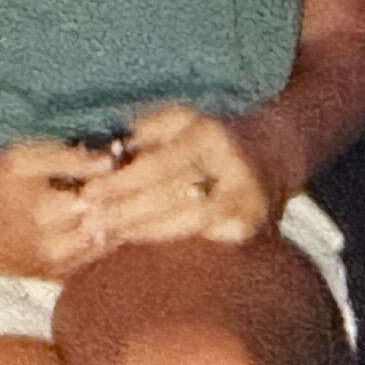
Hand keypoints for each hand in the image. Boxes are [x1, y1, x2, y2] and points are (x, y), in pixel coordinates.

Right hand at [0, 138, 119, 278]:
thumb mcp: (21, 158)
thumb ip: (66, 158)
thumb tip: (111, 159)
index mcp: (47, 211)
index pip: (105, 195)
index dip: (116, 178)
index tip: (118, 164)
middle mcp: (55, 245)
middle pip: (109, 223)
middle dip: (115, 202)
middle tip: (116, 183)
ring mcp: (56, 267)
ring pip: (105, 244)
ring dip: (110, 223)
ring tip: (101, 201)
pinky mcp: (54, 278)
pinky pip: (91, 260)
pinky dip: (97, 240)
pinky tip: (86, 222)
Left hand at [75, 103, 283, 250]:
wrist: (276, 151)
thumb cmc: (213, 132)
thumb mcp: (181, 119)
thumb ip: (143, 133)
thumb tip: (102, 155)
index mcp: (210, 135)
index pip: (158, 165)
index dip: (122, 182)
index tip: (89, 194)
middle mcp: (232, 169)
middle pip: (169, 197)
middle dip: (124, 212)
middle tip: (88, 223)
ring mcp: (246, 202)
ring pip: (185, 223)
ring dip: (142, 232)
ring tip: (106, 236)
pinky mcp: (252, 228)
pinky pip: (203, 239)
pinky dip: (171, 243)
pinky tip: (141, 245)